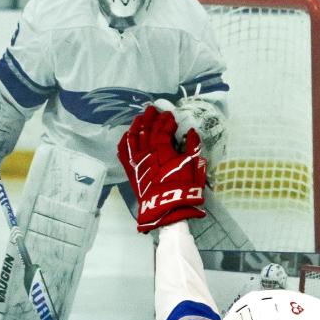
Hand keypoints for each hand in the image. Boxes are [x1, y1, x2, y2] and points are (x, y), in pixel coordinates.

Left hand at [117, 106, 206, 232]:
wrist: (167, 211)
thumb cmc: (184, 190)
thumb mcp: (195, 168)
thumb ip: (193, 147)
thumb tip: (191, 131)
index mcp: (165, 152)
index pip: (163, 131)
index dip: (166, 121)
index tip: (170, 115)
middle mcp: (148, 154)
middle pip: (147, 131)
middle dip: (150, 118)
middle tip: (153, 109)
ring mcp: (138, 163)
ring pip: (134, 139)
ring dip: (136, 126)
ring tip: (139, 117)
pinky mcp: (131, 172)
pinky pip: (124, 154)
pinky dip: (124, 143)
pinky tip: (126, 135)